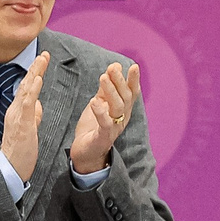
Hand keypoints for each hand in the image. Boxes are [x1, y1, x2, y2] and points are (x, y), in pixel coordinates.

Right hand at [0, 50, 51, 181]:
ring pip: (25, 90)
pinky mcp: (21, 124)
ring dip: (34, 73)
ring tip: (42, 60)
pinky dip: (32, 90)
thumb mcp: (29, 130)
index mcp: (17, 112)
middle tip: (44, 53)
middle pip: (25, 84)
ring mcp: (17, 116)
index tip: (42, 60)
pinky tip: (38, 79)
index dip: (34, 73)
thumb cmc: (20, 152)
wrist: (10, 169)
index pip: (26, 88)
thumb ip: (33, 115)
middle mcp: (15, 110)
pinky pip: (27, 104)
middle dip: (35, 68)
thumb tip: (38, 104)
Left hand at [71, 61, 138, 176]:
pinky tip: (95, 101)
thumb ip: (106, 88)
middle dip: (120, 81)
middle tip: (112, 68)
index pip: (131, 93)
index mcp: (123, 110)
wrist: (86, 154)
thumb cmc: (93, 128)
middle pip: (125, 98)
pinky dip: (101, 112)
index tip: (134, 66)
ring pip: (117, 108)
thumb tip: (114, 66)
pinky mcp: (103, 138)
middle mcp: (122, 118)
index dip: (134, 80)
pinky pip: (105, 124)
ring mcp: (114, 129)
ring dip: (111, 91)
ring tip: (103, 78)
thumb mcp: (100, 103)